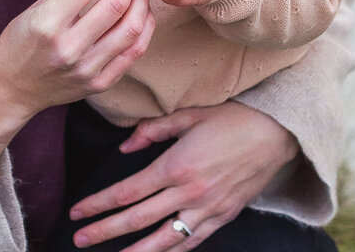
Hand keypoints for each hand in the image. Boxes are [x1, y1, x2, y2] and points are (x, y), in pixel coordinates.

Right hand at [0, 0, 154, 165]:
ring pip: (133, 27)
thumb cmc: (21, 41)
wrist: (11, 88)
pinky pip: (135, 51)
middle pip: (117, 3)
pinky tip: (141, 12)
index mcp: (48, 24)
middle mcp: (69, 48)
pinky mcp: (100, 83)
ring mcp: (87, 69)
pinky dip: (144, 26)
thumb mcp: (37, 8)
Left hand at [68, 101, 298, 250]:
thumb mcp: (190, 114)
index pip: (127, 191)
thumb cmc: (232, 118)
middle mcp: (189, 193)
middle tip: (79, 239)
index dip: (99, 204)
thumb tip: (124, 147)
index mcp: (176, 165)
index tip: (78, 212)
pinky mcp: (223, 217)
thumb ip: (153, 129)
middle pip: (137, 220)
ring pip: (163, 240)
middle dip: (104, 231)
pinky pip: (192, 242)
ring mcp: (207, 209)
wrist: (277, 132)